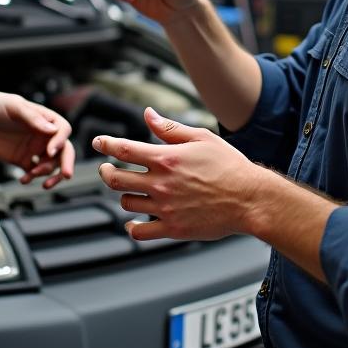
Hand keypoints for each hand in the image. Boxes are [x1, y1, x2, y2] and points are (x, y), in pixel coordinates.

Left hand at [0, 85, 74, 188]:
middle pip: (63, 150)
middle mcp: (42, 134)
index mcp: (44, 119)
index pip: (62, 130)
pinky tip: (23, 179)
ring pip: (50, 164)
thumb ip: (33, 118)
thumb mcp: (14, 107)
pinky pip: (33, 172)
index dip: (60, 141)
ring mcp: (33, 148)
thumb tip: (53, 130)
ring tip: (32, 174)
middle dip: (66, 163)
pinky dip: (32, 178)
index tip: (50, 151)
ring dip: (45, 172)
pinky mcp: (22, 159)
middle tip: (66, 175)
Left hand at [92, 108, 261, 240]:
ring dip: (124, 195)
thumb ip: (169, 128)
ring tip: (131, 191)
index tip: (97, 142)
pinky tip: (133, 222)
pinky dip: (132, 228)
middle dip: (105, 172)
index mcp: (166, 158)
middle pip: (116, 178)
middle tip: (106, 169)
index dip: (106, 144)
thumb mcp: (201, 138)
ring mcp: (165, 208)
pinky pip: (140, 232)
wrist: (250, 199)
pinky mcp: (173, 229)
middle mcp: (161, 183)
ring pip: (127, 203)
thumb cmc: (229, 166)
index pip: (124, 149)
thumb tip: (148, 114)